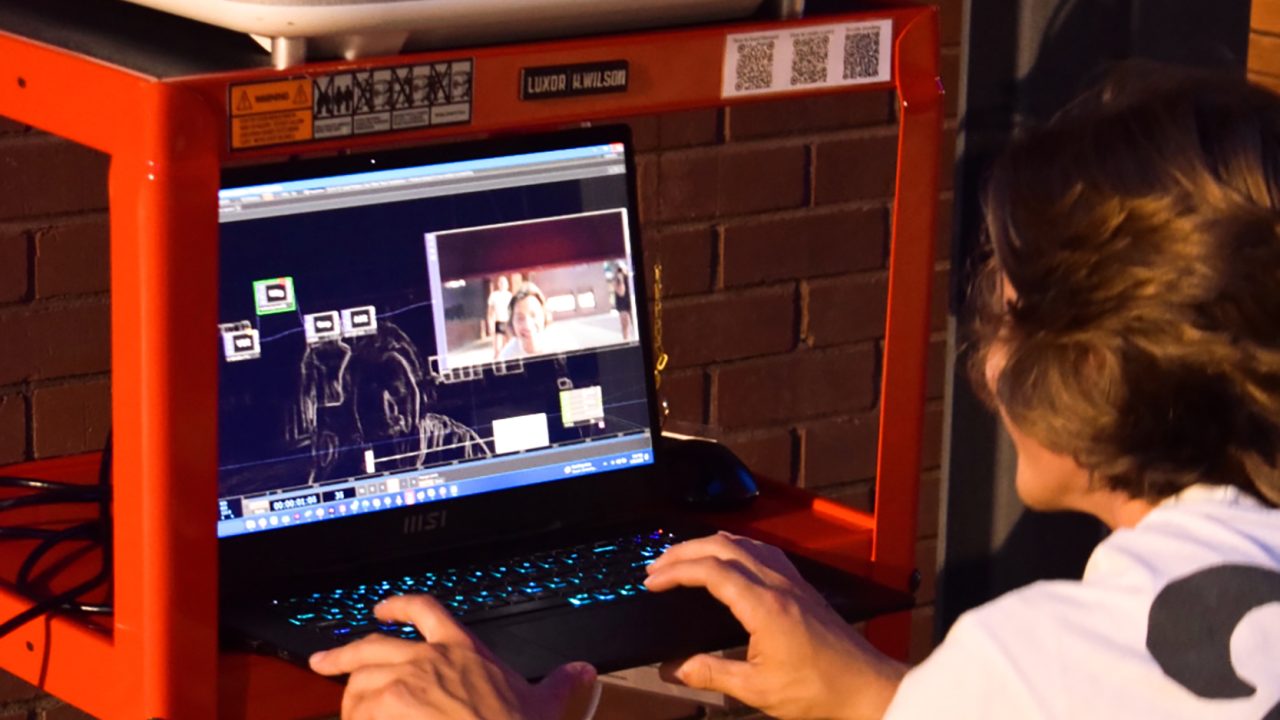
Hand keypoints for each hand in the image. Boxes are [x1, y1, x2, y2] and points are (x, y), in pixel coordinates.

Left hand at [310, 595, 597, 719]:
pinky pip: (353, 713)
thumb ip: (561, 684)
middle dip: (343, 653)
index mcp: (463, 650)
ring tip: (349, 711)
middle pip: (373, 644)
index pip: (426, 611)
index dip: (398, 606)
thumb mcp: (543, 704)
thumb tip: (583, 672)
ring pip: (359, 683)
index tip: (380, 609)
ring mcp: (400, 686)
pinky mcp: (381, 712)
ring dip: (350, 699)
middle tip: (324, 660)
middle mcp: (426, 660)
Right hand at [644, 532, 905, 719]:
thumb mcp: (757, 690)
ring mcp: (792, 581)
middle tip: (656, 566)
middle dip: (683, 551)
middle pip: (722, 546)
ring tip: (683, 558)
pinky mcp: (801, 587)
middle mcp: (778, 584)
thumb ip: (711, 674)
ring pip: (743, 543)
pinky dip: (734, 548)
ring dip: (708, 545)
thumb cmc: (820, 691)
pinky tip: (727, 559)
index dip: (675, 571)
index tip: (652, 580)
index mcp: (764, 605)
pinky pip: (762, 551)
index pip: (710, 571)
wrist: (866, 689)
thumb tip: (673, 669)